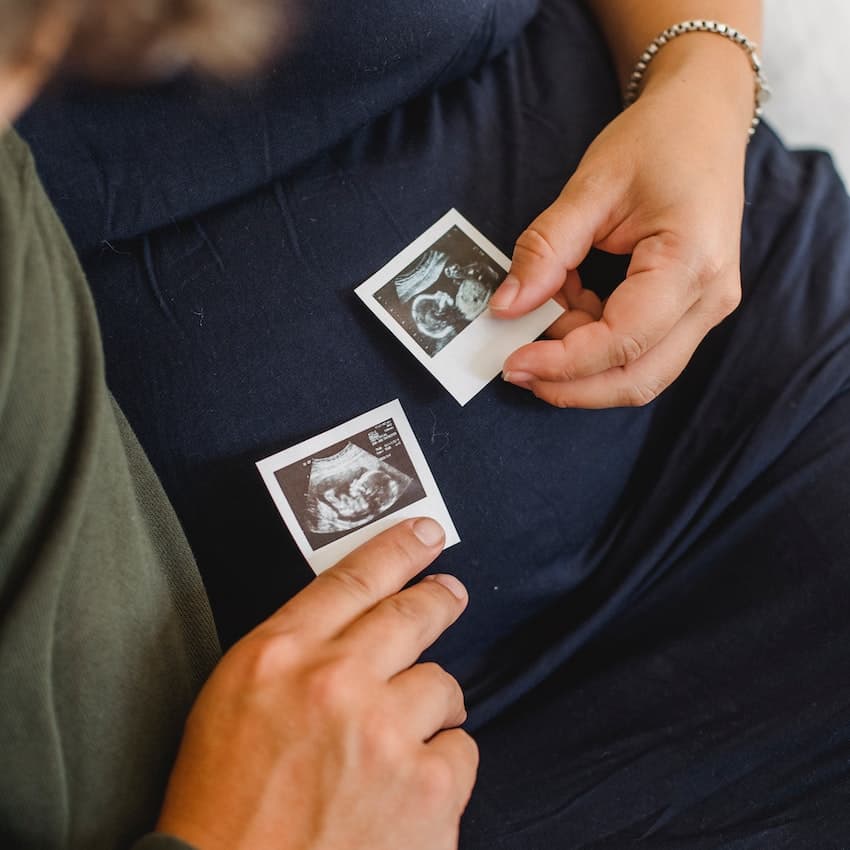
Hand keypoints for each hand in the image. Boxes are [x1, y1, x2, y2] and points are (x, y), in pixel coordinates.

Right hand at [156, 518, 476, 849]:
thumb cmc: (224, 803)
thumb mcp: (235, 699)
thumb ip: (294, 648)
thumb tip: (357, 616)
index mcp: (278, 656)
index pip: (353, 578)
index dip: (396, 549)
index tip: (424, 533)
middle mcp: (335, 684)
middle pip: (412, 614)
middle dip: (438, 598)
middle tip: (449, 594)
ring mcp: (385, 736)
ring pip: (442, 686)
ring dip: (429, 709)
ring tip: (396, 743)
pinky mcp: (427, 792)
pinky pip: (461, 750)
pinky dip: (441, 766)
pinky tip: (405, 790)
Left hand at [491, 48, 749, 408]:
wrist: (705, 118)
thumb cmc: (657, 140)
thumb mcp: (591, 186)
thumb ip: (545, 250)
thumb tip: (504, 308)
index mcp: (692, 263)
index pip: (621, 342)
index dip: (562, 363)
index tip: (512, 361)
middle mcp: (710, 299)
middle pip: (637, 379)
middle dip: (571, 385)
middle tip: (516, 367)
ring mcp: (706, 309)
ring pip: (638, 373)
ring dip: (581, 361)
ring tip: (546, 309)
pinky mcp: (690, 310)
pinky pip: (639, 350)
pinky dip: (593, 342)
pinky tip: (570, 303)